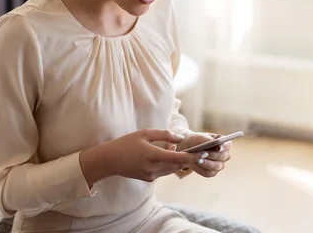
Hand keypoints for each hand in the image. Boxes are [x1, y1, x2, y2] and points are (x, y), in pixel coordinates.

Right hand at [79, 129, 206, 185]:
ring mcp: (151, 176)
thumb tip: (180, 139)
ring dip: (177, 161)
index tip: (203, 152)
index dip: (193, 156)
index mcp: (154, 156)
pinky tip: (166, 154)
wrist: (109, 160)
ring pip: (172, 169)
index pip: (179, 159)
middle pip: (178, 166)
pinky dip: (168, 164)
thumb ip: (164, 135)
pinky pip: (163, 172)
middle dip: (187, 158)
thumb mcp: (145, 133)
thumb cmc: (126, 143)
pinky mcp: (148, 179)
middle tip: (196, 150)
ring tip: (177, 149)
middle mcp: (154, 168)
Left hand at [178, 132, 232, 177]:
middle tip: (204, 154)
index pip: (227, 145)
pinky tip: (196, 164)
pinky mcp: (213, 172)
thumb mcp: (201, 138)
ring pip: (216, 166)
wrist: (189, 148)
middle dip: (212, 155)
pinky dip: (202, 169)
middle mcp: (225, 155)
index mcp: (225, 144)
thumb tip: (219, 147)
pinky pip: (209, 173)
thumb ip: (209, 140)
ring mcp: (220, 164)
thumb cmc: (197, 140)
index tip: (218, 148)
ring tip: (198, 160)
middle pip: (222, 157)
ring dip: (206, 163)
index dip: (223, 147)